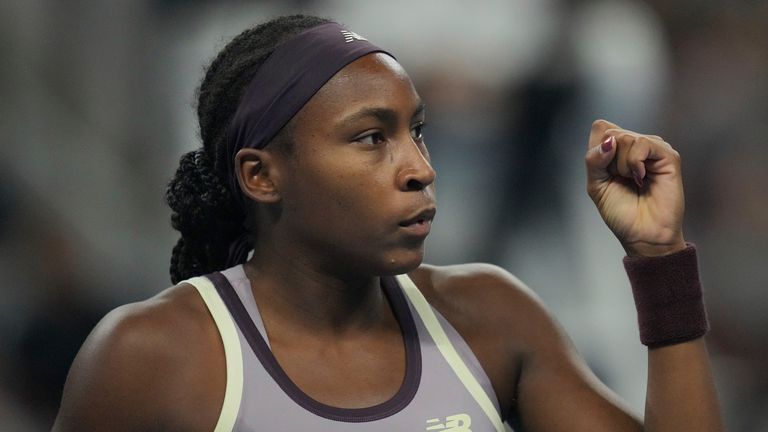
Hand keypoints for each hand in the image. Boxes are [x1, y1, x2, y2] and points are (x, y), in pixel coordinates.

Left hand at [585, 119, 686, 256]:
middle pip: (610, 132)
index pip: (601, 128)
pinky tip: (641, 179)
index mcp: (619, 149)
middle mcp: (637, 145)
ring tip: (634, 182)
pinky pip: (642, 143)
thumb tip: (609, 141)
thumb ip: (594, 159)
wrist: (642, 234)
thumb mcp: (596, 185)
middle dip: (608, 161)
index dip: (597, 149)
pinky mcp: (668, 155)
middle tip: (622, 181)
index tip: (605, 173)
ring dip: (621, 165)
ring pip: (624, 137)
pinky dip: (634, 163)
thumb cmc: (621, 212)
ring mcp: (653, 148)